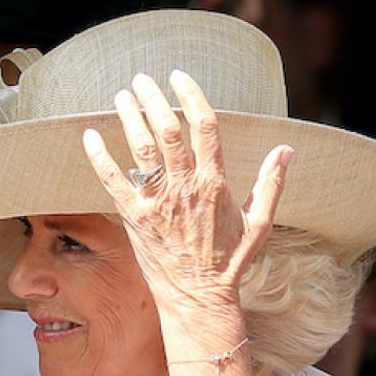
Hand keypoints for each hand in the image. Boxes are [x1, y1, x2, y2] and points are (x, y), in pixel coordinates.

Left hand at [81, 70, 292, 319]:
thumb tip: (286, 150)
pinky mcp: (135, 220)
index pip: (204, 125)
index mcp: (215, 182)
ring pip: (141, 150)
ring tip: (122, 94)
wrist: (198, 299)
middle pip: (168, 131)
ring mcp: (158, 204)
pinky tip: (89, 136)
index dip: (190, 96)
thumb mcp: (259, 223)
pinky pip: (113, 182)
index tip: (178, 77)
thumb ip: (271, 184)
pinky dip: (99, 157)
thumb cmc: (228, 264)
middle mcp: (185, 188)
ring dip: (130, 117)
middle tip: (142, 79)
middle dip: (154, 99)